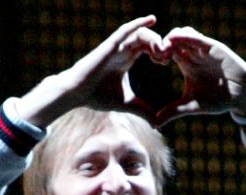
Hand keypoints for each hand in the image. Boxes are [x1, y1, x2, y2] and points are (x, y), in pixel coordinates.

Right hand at [17, 15, 168, 126]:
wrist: (76, 94)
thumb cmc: (96, 97)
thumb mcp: (126, 104)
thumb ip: (141, 110)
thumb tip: (156, 124)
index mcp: (127, 60)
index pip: (148, 49)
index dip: (160, 52)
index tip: (168, 61)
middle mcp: (122, 50)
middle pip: (147, 40)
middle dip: (160, 45)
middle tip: (169, 55)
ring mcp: (116, 46)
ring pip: (140, 34)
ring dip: (153, 38)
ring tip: (163, 48)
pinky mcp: (109, 45)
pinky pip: (126, 30)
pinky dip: (138, 23)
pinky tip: (151, 19)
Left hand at [155, 27, 245, 126]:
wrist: (240, 97)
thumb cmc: (217, 99)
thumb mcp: (191, 106)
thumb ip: (173, 112)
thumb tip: (154, 125)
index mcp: (186, 63)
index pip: (167, 50)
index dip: (158, 52)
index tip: (155, 61)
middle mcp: (194, 54)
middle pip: (173, 38)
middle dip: (162, 43)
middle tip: (157, 54)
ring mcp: (204, 49)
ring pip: (184, 32)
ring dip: (172, 37)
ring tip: (165, 49)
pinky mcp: (214, 48)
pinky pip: (198, 38)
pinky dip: (186, 36)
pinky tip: (176, 40)